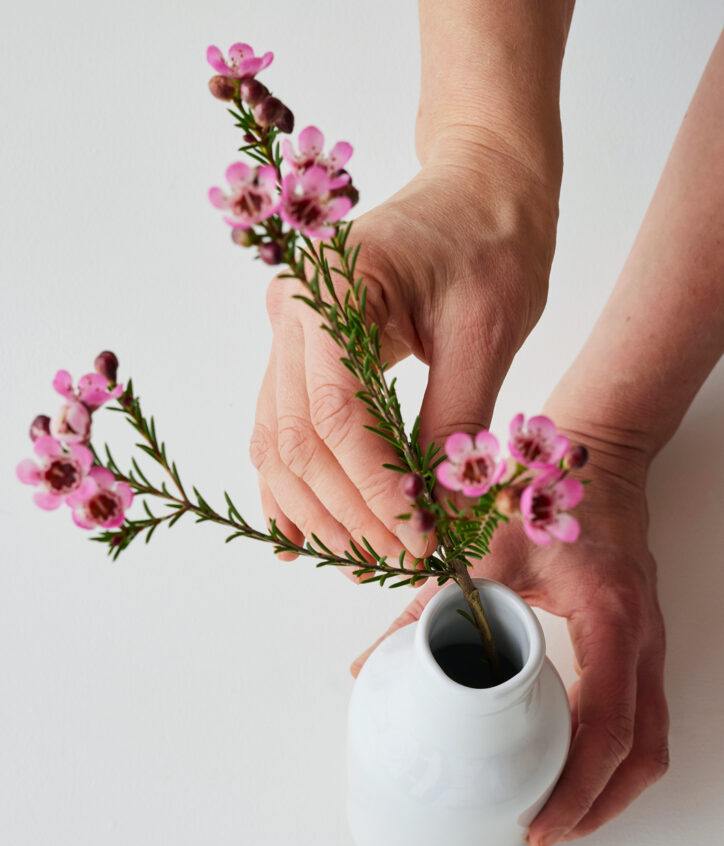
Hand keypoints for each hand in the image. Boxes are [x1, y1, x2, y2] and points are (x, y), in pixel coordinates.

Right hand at [250, 151, 557, 565]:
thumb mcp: (487, 331)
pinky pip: (283, 430)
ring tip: (365, 558)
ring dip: (319, 511)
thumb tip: (434, 513)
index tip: (420, 539)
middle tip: (400, 559)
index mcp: (333, 287)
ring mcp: (286, 333)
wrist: (477, 186)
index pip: (338, 415)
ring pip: (280, 444)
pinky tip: (306, 534)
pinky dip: (295, 486)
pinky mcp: (299, 354)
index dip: (376, 489)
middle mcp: (292, 311)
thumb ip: (454, 422)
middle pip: (299, 438)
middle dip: (348, 512)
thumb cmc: (491, 240)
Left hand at [351, 427, 668, 845]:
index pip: (609, 723)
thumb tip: (370, 668)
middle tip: (544, 833)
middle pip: (644, 752)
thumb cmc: (544, 495)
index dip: (578, 785)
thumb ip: (424, 609)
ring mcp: (649, 646)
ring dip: (612, 791)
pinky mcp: (641, 649)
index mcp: (607, 615)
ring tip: (559, 816)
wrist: (598, 459)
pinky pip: (646, 720)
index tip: (540, 822)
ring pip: (653, 743)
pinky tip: (575, 771)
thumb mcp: (479, 551)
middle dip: (597, 805)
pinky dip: (616, 759)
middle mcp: (640, 639)